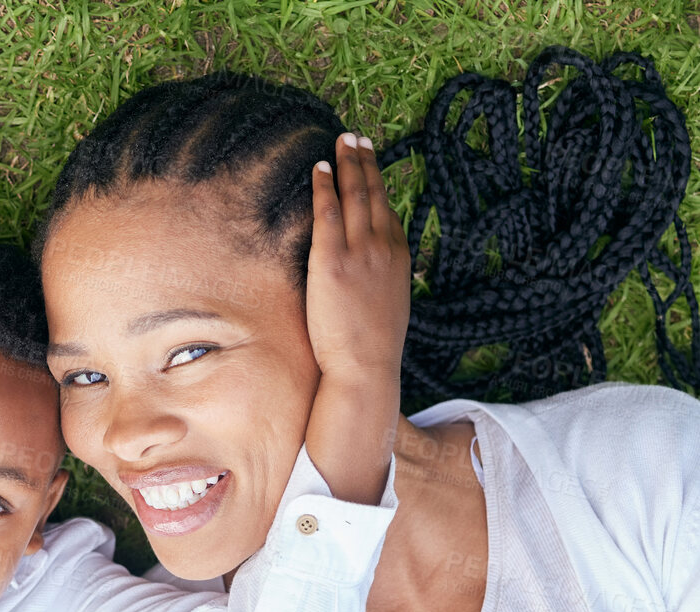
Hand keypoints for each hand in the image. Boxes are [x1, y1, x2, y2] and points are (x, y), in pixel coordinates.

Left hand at [300, 133, 409, 506]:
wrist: (365, 368)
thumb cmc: (370, 349)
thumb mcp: (385, 309)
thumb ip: (380, 286)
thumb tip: (372, 284)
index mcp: (398, 259)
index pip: (388, 212)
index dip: (379, 184)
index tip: (372, 162)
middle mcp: (383, 248)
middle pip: (374, 195)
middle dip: (366, 162)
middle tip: (357, 137)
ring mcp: (360, 252)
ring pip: (354, 197)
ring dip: (348, 164)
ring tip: (341, 140)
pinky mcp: (333, 260)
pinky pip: (328, 213)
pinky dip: (325, 187)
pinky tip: (319, 168)